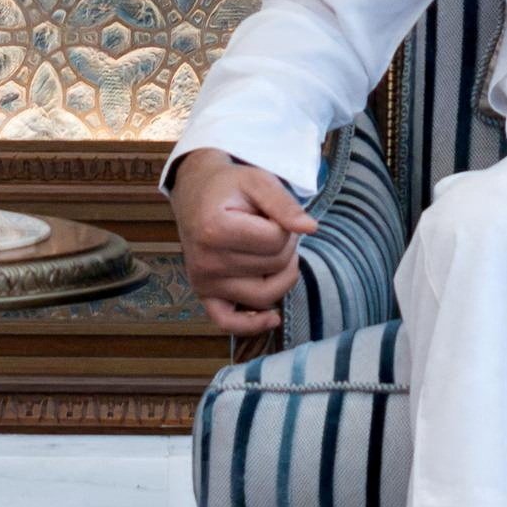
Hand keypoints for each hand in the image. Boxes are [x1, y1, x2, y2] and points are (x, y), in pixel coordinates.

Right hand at [166, 149, 316, 337]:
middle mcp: (206, 262)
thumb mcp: (258, 181)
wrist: (195, 192)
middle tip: (272, 226)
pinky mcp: (204, 294)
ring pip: (265, 295)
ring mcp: (204, 282)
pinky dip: (252, 325)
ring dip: (281, 274)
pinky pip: (228, 322)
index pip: (277, 240)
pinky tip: (273, 318)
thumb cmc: (229, 187)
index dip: (285, 225)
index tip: (272, 212)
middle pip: (275, 267)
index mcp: (215, 230)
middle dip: (285, 245)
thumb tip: (311, 228)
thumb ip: (285, 204)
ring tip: (272, 250)